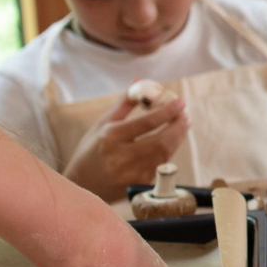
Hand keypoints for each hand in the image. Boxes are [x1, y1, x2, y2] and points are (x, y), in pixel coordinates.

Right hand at [65, 95, 190, 201]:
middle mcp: (120, 157)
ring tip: (182, 124)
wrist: (81, 185)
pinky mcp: (139, 184)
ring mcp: (131, 174)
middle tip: (185, 114)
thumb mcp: (102, 124)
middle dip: (178, 126)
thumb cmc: (91, 150)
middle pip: (161, 141)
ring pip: (165, 153)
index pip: (147, 123)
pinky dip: (168, 150)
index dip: (168, 111)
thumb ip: (124, 103)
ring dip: (177, 137)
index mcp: (110, 137)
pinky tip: (170, 141)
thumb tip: (140, 81)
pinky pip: (160, 164)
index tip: (181, 102)